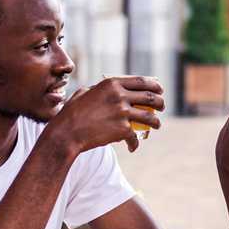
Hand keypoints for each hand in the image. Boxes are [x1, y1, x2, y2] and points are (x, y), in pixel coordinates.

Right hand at [46, 76, 164, 153]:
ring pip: (150, 117)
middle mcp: (120, 95)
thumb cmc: (71, 113)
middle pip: (151, 98)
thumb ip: (98, 89)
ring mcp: (122, 112)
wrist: (66, 133)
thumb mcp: (84, 93)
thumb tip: (107, 90)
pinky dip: (135, 143)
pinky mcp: (122, 129)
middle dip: (160, 103)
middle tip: (161, 107)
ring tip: (156, 126)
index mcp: (112, 84)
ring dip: (156, 123)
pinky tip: (132, 147)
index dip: (155, 85)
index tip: (160, 90)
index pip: (142, 81)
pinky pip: (135, 137)